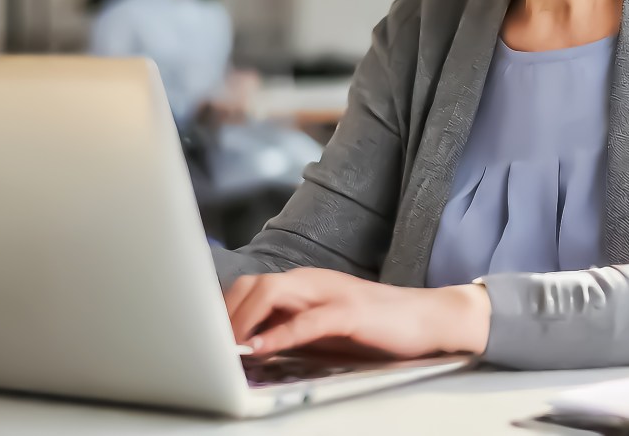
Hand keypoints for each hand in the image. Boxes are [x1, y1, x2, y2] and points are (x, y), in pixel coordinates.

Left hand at [224, 268, 490, 358]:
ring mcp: (333, 292)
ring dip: (244, 320)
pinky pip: (309, 319)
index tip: (200, 336)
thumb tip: (251, 347)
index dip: (221, 309)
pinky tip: (261, 348)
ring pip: (274, 291)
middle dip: (223, 313)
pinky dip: (280, 333)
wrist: (429, 318)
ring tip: (226, 347)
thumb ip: (292, 328)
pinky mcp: (351, 311)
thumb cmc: (377, 327)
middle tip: (205, 345)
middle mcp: (314, 280)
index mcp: (306, 283)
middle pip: (254, 284)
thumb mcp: (326, 328)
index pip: (252, 286)